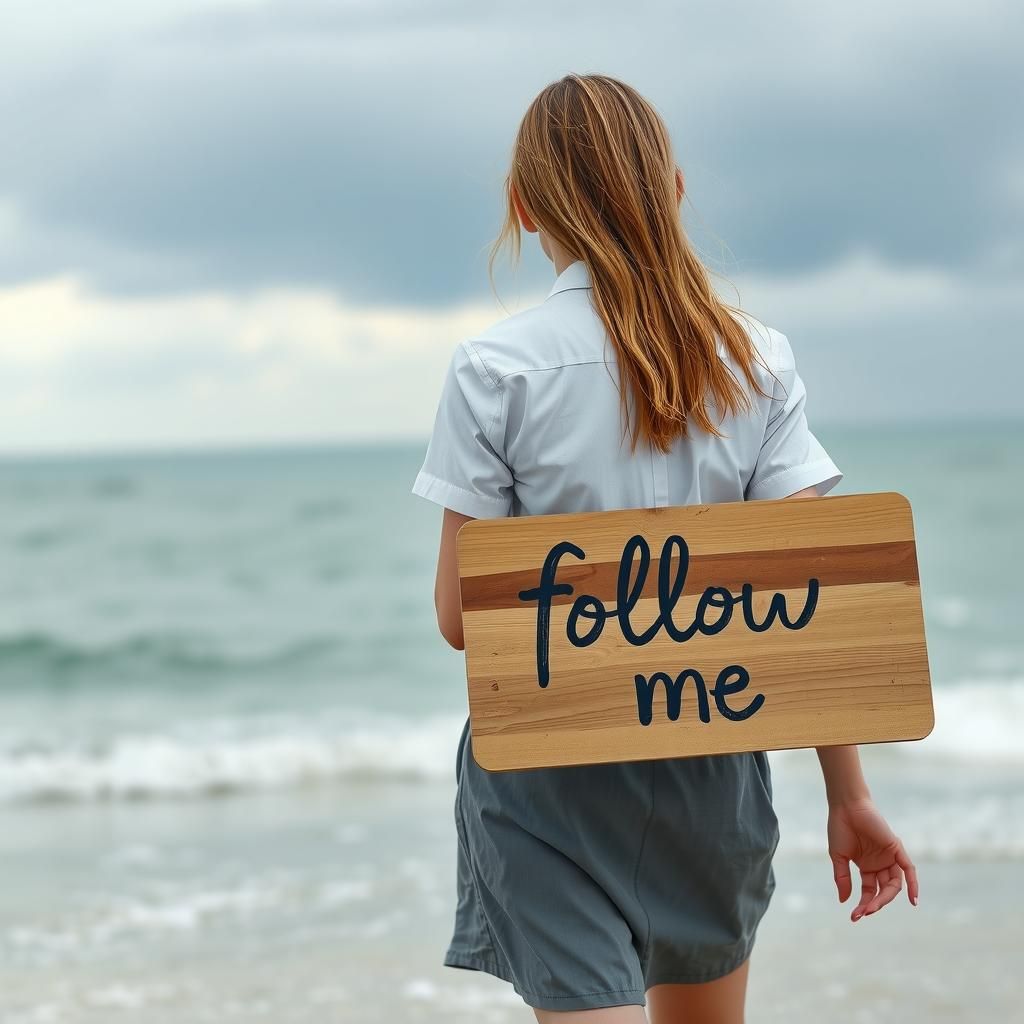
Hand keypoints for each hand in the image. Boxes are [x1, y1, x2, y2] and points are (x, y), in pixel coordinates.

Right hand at [826, 796, 918, 921]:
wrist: (845, 806)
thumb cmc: (839, 828)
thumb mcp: (839, 857)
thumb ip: (843, 878)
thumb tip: (844, 901)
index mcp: (867, 867)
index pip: (869, 891)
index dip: (863, 904)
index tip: (854, 916)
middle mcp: (880, 864)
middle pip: (883, 891)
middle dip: (874, 904)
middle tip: (863, 913)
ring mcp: (889, 857)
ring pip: (894, 884)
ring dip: (886, 898)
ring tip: (873, 907)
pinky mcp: (896, 848)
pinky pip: (909, 869)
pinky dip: (913, 884)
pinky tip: (913, 900)